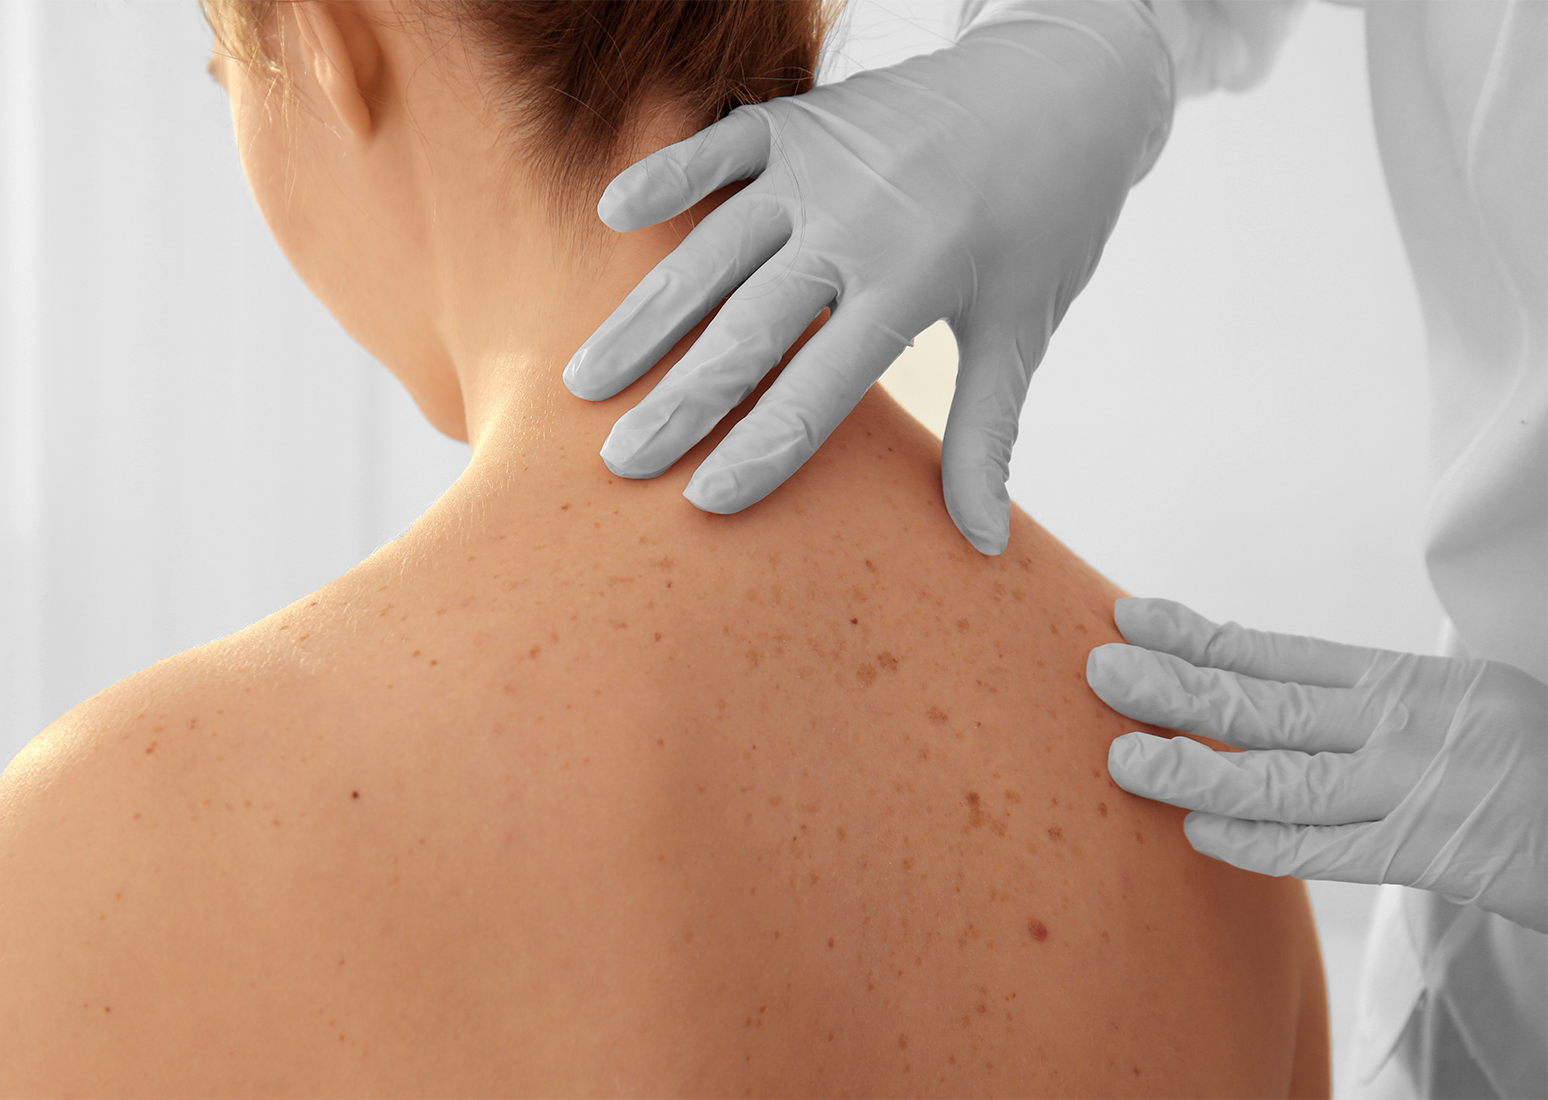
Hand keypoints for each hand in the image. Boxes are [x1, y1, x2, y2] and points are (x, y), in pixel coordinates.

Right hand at [563, 1, 1175, 553]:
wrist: (1066, 80)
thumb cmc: (1047, 217)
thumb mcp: (1024, 327)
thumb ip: (985, 434)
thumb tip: (983, 545)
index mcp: (917, 280)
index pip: (819, 387)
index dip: (758, 450)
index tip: (701, 502)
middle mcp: (858, 220)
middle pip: (747, 329)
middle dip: (678, 402)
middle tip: (617, 461)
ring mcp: (820, 165)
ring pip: (711, 252)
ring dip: (644, 318)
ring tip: (585, 381)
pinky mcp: (797, 118)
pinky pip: (715, 149)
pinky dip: (662, 176)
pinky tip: (608, 216)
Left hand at [1091, 597, 1547, 932]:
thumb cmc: (1535, 772)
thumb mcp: (1461, 713)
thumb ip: (1370, 711)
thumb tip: (1265, 707)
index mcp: (1410, 682)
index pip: (1282, 654)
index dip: (1200, 636)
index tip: (1131, 617)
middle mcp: (1409, 724)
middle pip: (1270, 704)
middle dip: (1179, 688)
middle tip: (1103, 673)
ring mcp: (1419, 786)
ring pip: (1287, 776)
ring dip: (1200, 770)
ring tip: (1127, 759)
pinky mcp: (1437, 850)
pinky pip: (1329, 848)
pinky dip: (1261, 842)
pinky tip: (1201, 832)